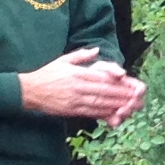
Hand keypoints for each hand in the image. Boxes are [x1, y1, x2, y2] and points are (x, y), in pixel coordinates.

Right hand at [19, 47, 147, 122]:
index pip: (101, 78)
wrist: (29, 91)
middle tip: (135, 98)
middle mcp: (77, 87)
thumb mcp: (63, 60)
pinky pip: (90, 112)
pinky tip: (113, 114)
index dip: (117, 82)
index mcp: (77, 73)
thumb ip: (81, 56)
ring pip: (99, 103)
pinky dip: (103, 113)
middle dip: (121, 95)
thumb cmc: (46, 74)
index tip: (129, 84)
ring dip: (115, 105)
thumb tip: (96, 50)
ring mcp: (74, 100)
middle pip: (104, 91)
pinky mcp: (70, 110)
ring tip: (129, 107)